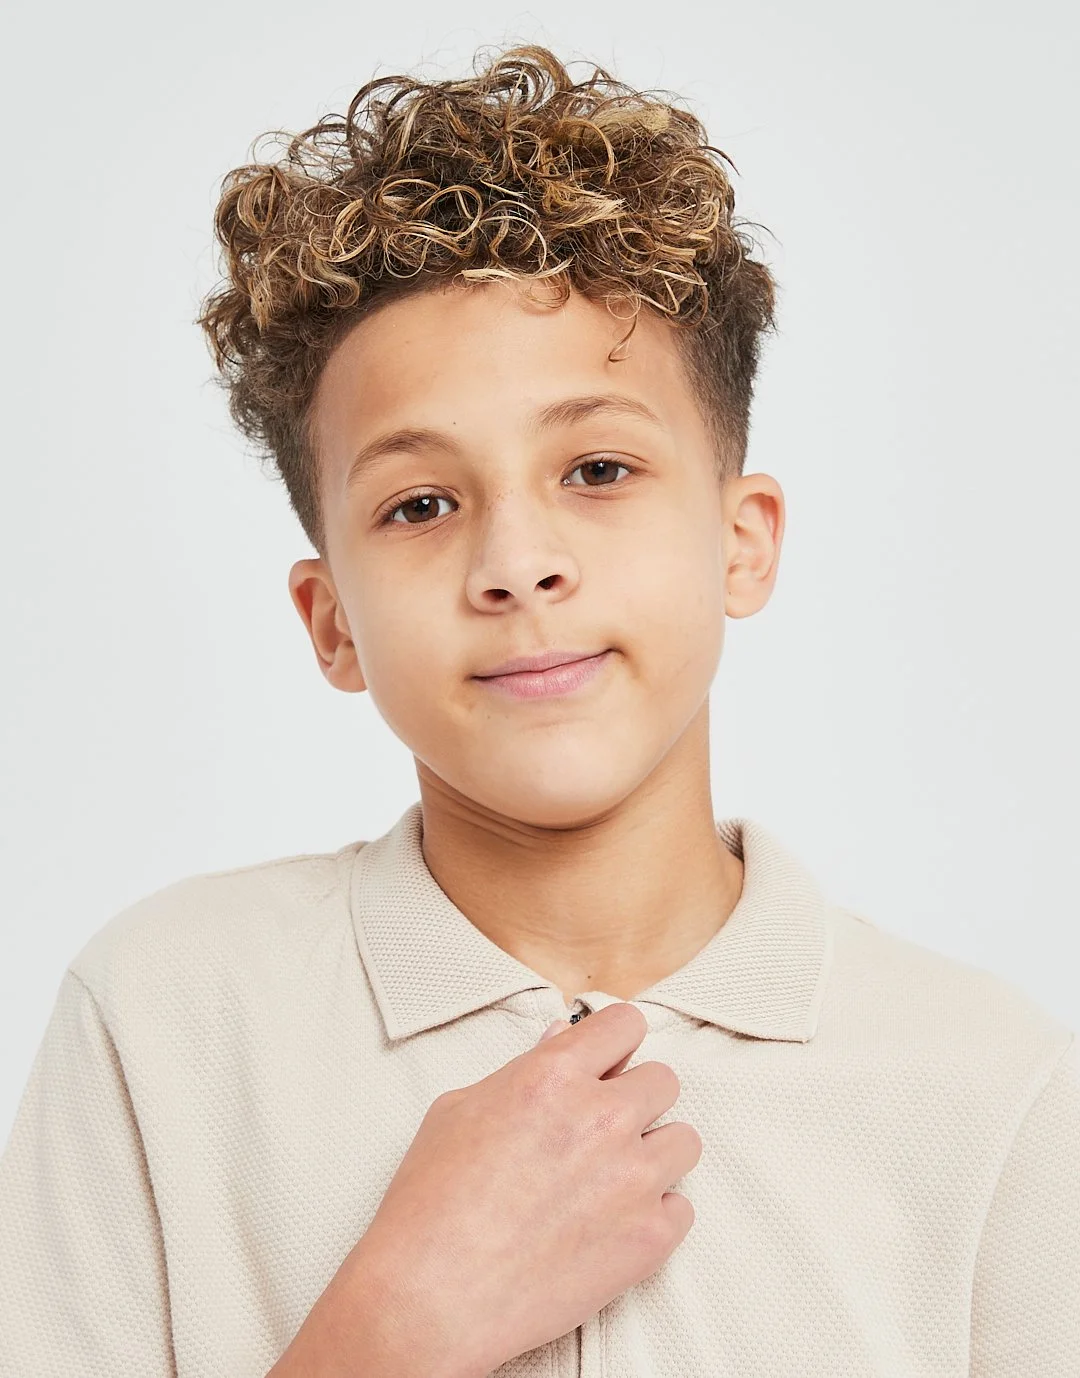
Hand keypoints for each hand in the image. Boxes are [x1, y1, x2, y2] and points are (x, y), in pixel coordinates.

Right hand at [350, 1001, 699, 1376]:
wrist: (431, 1296)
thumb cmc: (431, 1205)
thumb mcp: (460, 1111)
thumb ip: (523, 1070)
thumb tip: (562, 1042)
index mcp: (554, 1076)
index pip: (625, 1024)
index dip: (616, 1043)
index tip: (609, 1061)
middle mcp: (602, 1118)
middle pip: (662, 1081)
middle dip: (634, 1099)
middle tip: (601, 1128)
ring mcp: (632, 1178)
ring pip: (683, 1140)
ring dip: (653, 1153)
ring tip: (611, 1179)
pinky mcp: (648, 1238)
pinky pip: (682, 1207)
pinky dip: (655, 1214)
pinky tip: (613, 1223)